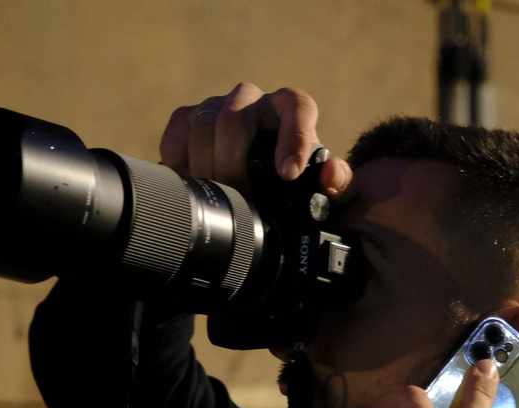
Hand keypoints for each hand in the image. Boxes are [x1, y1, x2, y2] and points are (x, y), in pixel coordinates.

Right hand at [156, 82, 355, 199]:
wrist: (255, 181)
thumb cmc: (294, 184)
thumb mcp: (324, 192)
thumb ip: (340, 186)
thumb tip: (331, 173)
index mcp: (292, 109)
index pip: (297, 108)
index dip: (292, 137)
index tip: (288, 174)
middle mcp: (254, 100)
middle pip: (236, 120)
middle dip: (234, 164)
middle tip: (240, 196)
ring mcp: (219, 105)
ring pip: (204, 124)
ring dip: (206, 164)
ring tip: (217, 194)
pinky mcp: (189, 117)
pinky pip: (178, 129)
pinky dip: (180, 157)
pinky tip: (190, 179)